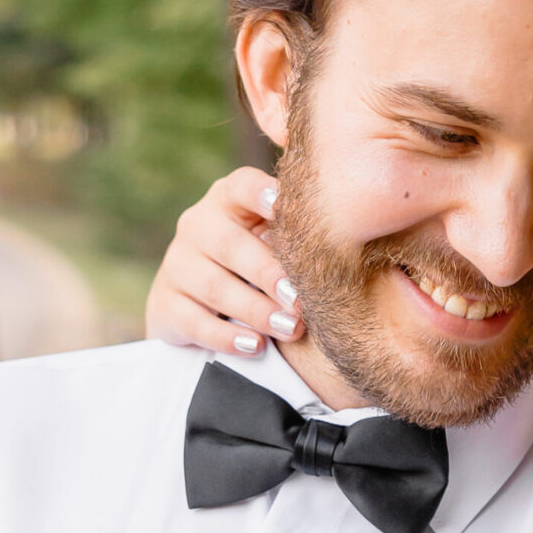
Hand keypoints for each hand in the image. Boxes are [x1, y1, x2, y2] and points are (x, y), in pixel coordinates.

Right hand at [145, 167, 302, 355]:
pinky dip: (224, 336)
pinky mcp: (164, 303)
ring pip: (212, 285)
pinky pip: (191, 320)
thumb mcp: (279, 243)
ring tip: (289, 328)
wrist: (205, 306)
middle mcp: (198, 224)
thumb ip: (306, 234)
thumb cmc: (262, 266)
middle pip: (228, 242)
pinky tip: (254, 346)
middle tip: (302, 301)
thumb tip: (369, 227)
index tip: (281, 208)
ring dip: (254, 309)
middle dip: (268, 273)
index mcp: (230, 200)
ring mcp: (177, 263)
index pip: (241, 186)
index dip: (260, 194)